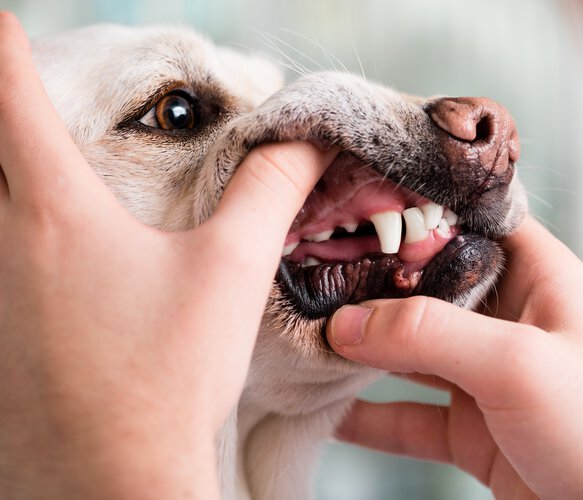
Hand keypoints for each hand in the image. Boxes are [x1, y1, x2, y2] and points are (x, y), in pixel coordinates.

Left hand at [0, 13, 335, 498]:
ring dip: (1, 174)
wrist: (115, 478)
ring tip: (28, 166)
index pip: (8, 96)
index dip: (2, 46)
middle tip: (15, 90)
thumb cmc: (171, 375)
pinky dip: (5, 233)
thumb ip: (270, 191)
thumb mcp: (231, 271)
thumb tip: (307, 138)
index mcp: (57, 211)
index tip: (2, 19)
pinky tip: (38, 260)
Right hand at [327, 216, 582, 498]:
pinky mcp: (475, 431)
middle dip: (373, 284)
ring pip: (412, 353)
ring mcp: (489, 378)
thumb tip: (348, 323)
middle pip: (429, 289)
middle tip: (311, 274)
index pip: (473, 222)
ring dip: (362, 351)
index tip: (358, 202)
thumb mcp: (518, 364)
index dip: (420, 210)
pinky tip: (329, 412)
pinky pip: (409, 416)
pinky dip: (369, 416)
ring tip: (306, 340)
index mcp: (539, 279)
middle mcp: (512, 321)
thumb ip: (431, 335)